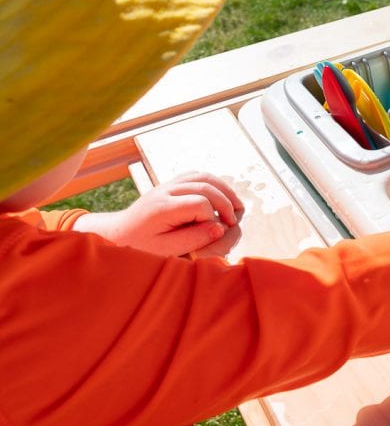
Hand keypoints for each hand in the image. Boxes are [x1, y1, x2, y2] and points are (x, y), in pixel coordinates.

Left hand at [74, 172, 243, 257]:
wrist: (117, 234)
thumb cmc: (139, 245)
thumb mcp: (165, 250)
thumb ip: (193, 239)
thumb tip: (219, 228)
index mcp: (163, 207)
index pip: (200, 204)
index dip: (213, 218)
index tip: (215, 232)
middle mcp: (166, 191)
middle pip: (205, 186)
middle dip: (225, 202)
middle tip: (233, 221)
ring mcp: (167, 185)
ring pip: (203, 176)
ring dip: (223, 189)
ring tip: (236, 205)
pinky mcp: (169, 184)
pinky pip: (195, 175)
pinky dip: (213, 182)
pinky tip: (221, 194)